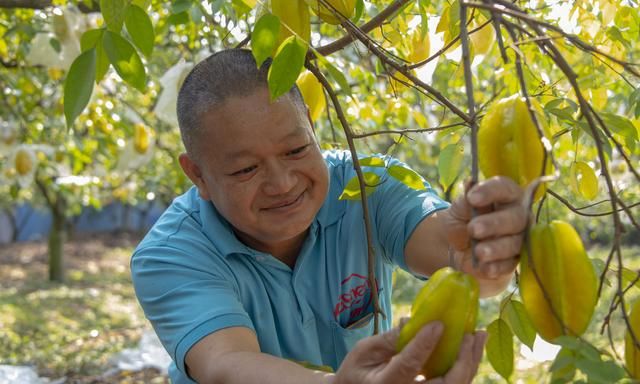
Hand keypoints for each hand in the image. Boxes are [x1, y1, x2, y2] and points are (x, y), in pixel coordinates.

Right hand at [333, 321, 486, 383]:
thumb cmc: (358, 370)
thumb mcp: (365, 351)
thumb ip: (388, 339)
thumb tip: (412, 321)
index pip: (408, 366)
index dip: (424, 345)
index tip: (438, 324)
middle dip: (462, 359)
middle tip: (470, 334)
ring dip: (470, 361)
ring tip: (479, 335)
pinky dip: (466, 366)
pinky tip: (472, 347)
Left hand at [446, 176, 527, 282]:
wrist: (455, 245)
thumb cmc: (463, 218)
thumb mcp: (460, 207)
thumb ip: (466, 198)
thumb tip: (469, 182)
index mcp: (507, 195)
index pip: (505, 188)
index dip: (490, 191)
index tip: (472, 197)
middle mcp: (518, 215)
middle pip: (516, 217)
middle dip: (495, 224)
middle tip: (474, 228)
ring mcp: (518, 239)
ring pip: (515, 243)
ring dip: (496, 248)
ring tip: (478, 251)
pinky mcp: (513, 261)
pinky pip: (509, 265)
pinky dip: (497, 267)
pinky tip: (485, 267)